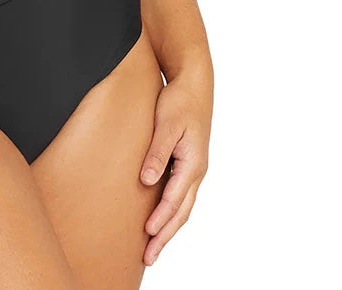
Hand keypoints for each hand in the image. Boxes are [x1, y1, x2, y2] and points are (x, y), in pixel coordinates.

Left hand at [139, 67, 212, 264]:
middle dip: (165, 236)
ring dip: (168, 227)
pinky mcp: (187, 163)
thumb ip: (157, 153)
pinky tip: (158, 218)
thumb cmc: (180, 101)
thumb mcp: (166, 125)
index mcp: (193, 163)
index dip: (160, 219)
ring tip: (152, 247)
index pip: (174, 200)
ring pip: (182, 206)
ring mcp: (193, 168)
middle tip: (149, 258)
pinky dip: (170, 211)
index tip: (146, 235)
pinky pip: (179, 194)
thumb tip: (147, 181)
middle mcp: (196, 170)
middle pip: (181, 211)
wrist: (193, 83)